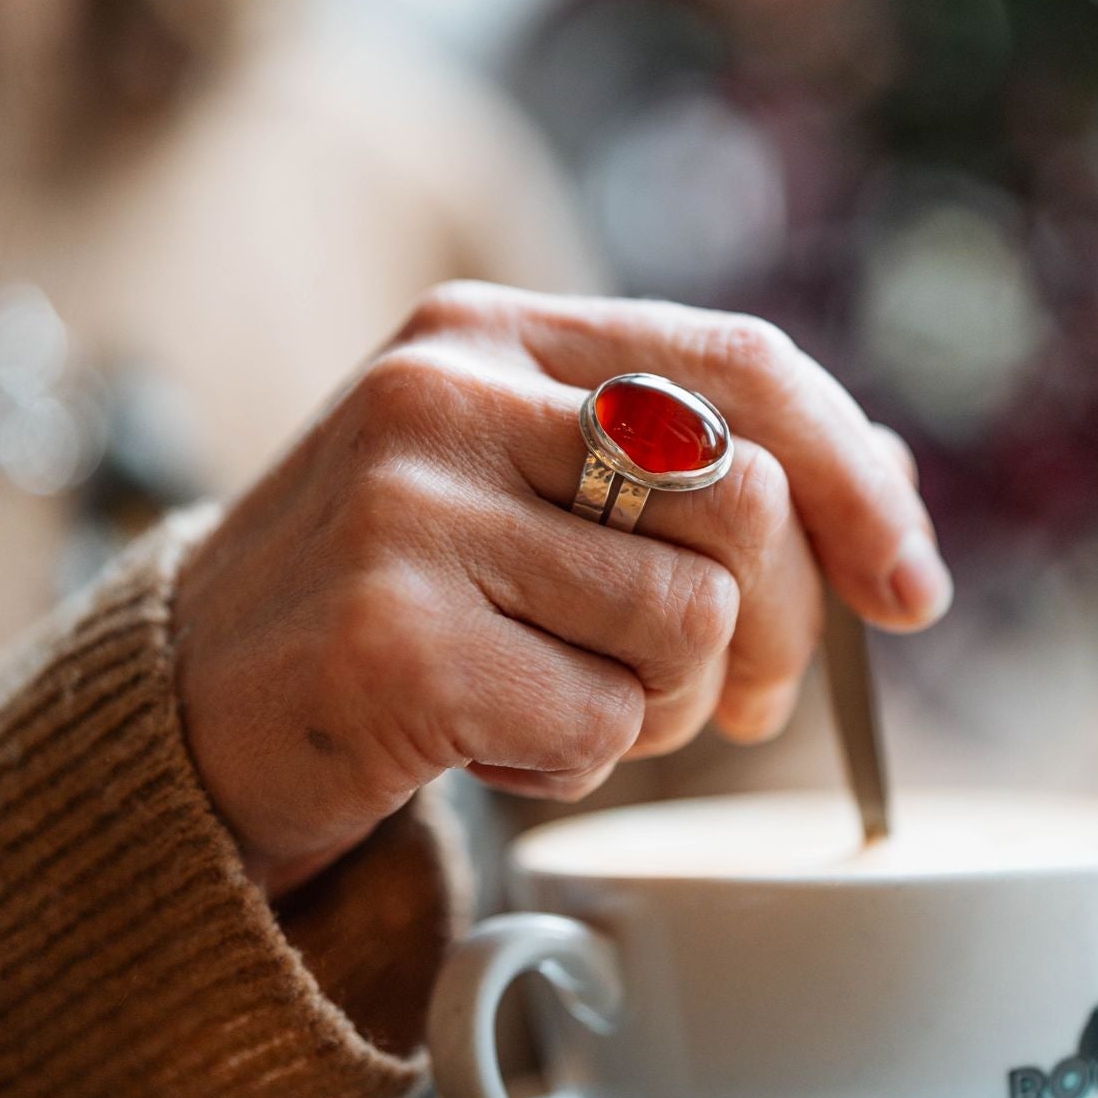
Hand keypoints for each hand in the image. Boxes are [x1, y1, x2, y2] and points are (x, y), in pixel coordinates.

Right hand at [174, 283, 950, 896]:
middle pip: (747, 499)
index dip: (861, 476)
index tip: (911, 589)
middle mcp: (447, 391)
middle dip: (782, 628)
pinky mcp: (392, 637)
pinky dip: (574, 766)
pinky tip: (485, 743)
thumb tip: (889, 500)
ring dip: (661, 708)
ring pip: (688, 622)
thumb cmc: (389, 595)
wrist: (186, 706)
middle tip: (743, 701)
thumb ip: (677, 467)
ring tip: (560, 703)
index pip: (746, 363)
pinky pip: (603, 725)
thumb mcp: (519, 485)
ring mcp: (411, 508)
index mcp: (492, 331)